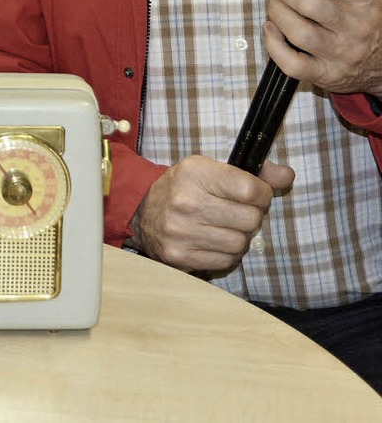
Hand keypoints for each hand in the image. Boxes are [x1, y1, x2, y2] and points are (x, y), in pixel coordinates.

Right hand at [130, 154, 293, 272]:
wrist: (143, 210)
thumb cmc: (186, 187)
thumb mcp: (213, 168)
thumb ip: (254, 172)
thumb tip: (287, 175)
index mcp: (196, 173)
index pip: (251, 190)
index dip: (263, 194)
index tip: (256, 195)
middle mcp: (187, 202)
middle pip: (250, 220)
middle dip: (252, 217)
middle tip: (238, 212)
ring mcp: (182, 232)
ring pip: (240, 244)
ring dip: (240, 237)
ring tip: (225, 227)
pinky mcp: (180, 258)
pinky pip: (225, 262)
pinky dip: (227, 254)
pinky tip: (214, 241)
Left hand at [263, 0, 381, 95]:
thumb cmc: (368, 22)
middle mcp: (356, 25)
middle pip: (311, 4)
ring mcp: (341, 52)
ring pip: (299, 32)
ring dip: (278, 14)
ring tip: (278, 7)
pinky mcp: (327, 74)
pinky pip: (292, 63)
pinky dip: (273, 44)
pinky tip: (272, 30)